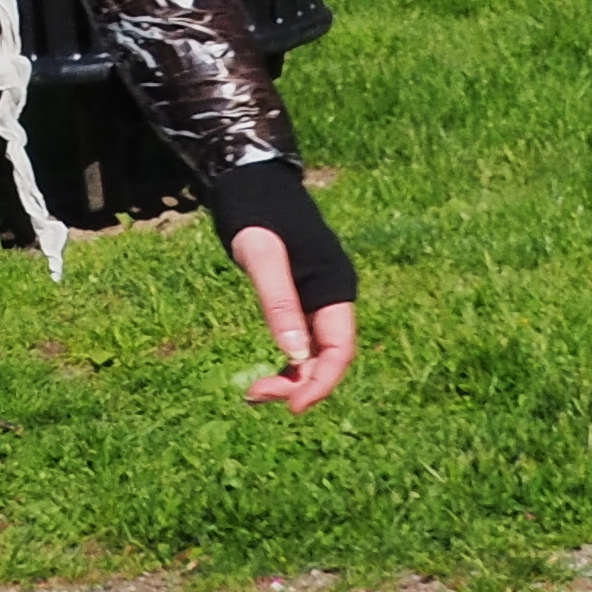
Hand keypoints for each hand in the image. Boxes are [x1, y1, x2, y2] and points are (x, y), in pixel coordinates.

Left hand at [225, 228, 357, 411]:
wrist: (252, 185)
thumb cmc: (257, 216)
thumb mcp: (262, 256)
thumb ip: (279, 302)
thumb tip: (294, 355)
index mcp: (334, 288)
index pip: (339, 351)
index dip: (321, 384)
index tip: (293, 407)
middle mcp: (332, 298)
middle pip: (326, 358)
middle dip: (298, 383)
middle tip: (255, 395)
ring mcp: (318, 300)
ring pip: (313, 354)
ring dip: (291, 378)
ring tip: (254, 392)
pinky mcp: (301, 299)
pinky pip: (302, 342)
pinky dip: (286, 362)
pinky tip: (267, 375)